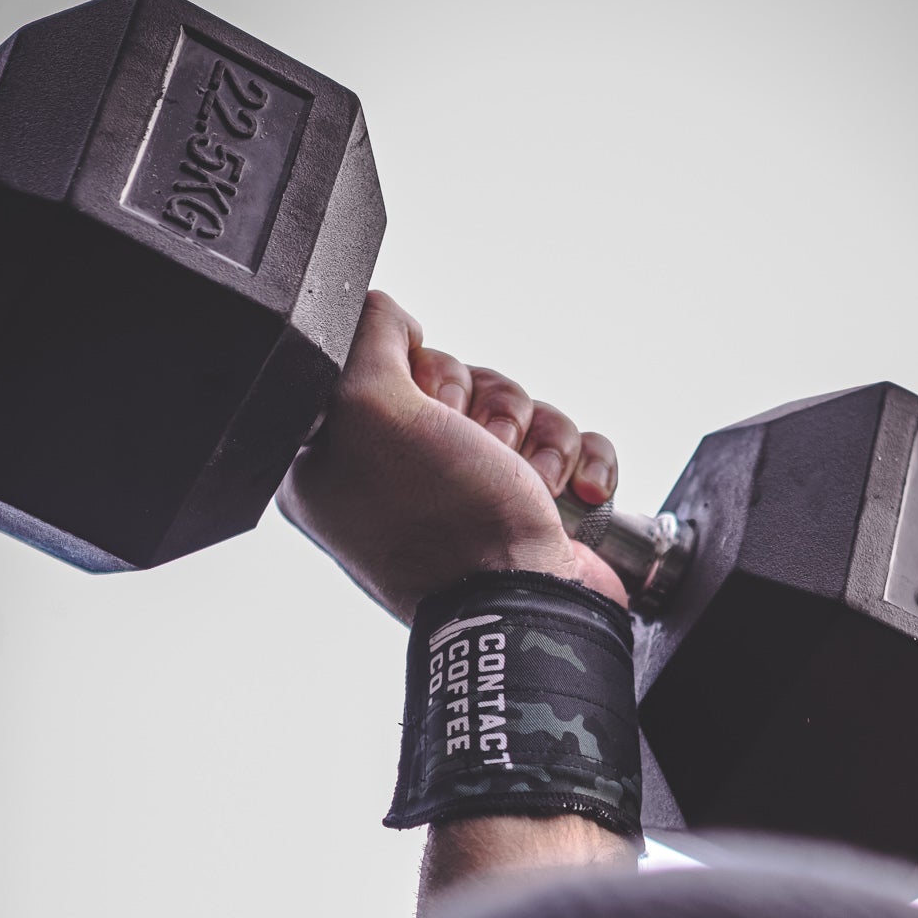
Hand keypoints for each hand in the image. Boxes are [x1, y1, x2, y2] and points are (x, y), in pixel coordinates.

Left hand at [277, 291, 625, 621]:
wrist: (524, 606)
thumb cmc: (445, 523)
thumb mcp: (370, 406)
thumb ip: (363, 335)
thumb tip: (384, 312)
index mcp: (338, 456)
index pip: (382, 362)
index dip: (418, 370)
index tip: (426, 405)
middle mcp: (396, 474)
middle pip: (457, 380)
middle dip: (487, 405)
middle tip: (477, 447)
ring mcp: (465, 493)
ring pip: (516, 408)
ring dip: (538, 436)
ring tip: (528, 479)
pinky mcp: (526, 506)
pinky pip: (566, 447)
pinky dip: (579, 462)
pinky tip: (572, 492)